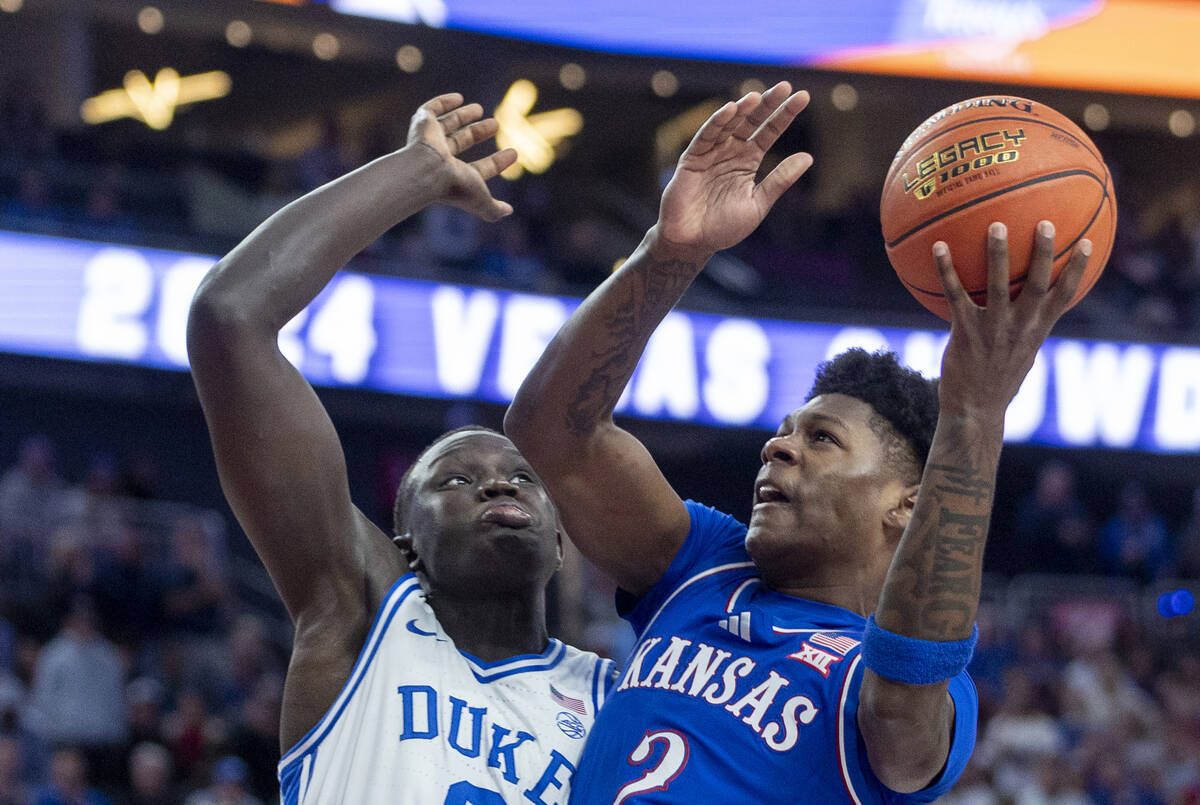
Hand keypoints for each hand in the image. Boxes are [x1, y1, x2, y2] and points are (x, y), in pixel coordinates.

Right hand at [407, 93, 517, 221]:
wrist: (426, 171)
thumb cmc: (454, 186)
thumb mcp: (480, 200)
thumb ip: (493, 209)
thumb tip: (508, 211)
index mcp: (456, 177)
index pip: (480, 168)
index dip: (497, 162)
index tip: (514, 153)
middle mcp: (441, 159)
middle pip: (462, 142)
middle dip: (478, 134)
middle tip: (495, 125)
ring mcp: (431, 140)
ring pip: (448, 125)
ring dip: (463, 116)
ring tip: (480, 109)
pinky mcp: (422, 124)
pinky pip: (431, 110)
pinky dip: (443, 102)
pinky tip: (458, 98)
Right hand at [655, 82, 812, 258]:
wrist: (692, 243)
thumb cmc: (724, 228)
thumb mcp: (758, 204)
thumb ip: (780, 181)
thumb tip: (808, 158)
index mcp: (748, 161)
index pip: (769, 132)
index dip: (785, 115)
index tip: (803, 97)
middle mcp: (731, 152)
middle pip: (751, 122)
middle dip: (767, 105)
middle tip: (784, 86)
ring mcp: (711, 153)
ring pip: (728, 125)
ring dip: (742, 110)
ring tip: (757, 97)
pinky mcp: (692, 159)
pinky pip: (706, 136)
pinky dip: (717, 122)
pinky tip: (730, 110)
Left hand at [935, 221, 1090, 426]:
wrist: (975, 411)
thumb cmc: (998, 379)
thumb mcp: (1023, 353)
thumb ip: (1028, 328)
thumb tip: (1030, 306)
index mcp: (1038, 330)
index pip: (1066, 296)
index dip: (1079, 270)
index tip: (1089, 243)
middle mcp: (1020, 327)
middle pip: (1038, 284)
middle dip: (1044, 253)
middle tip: (1046, 223)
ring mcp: (993, 329)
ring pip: (999, 285)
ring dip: (998, 255)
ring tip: (996, 225)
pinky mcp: (965, 332)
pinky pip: (955, 294)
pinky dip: (947, 269)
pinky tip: (939, 246)